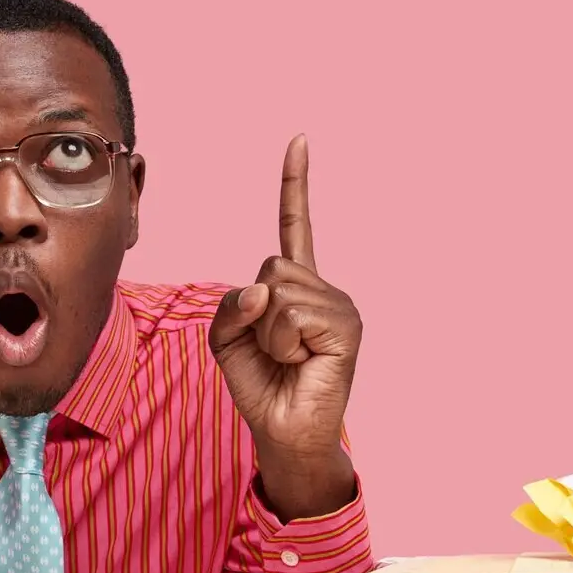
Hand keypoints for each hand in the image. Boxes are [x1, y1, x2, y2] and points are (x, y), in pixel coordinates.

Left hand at [209, 134, 361, 517]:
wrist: (283, 431)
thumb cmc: (259, 383)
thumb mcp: (226, 338)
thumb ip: (230, 305)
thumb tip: (262, 290)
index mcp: (295, 284)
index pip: (294, 224)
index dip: (295, 183)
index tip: (298, 140)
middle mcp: (322, 288)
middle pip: (269, 265)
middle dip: (253, 313)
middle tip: (273, 349)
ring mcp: (339, 305)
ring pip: (277, 290)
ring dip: (267, 333)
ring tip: (289, 358)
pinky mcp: (347, 326)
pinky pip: (289, 314)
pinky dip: (281, 342)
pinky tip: (303, 362)